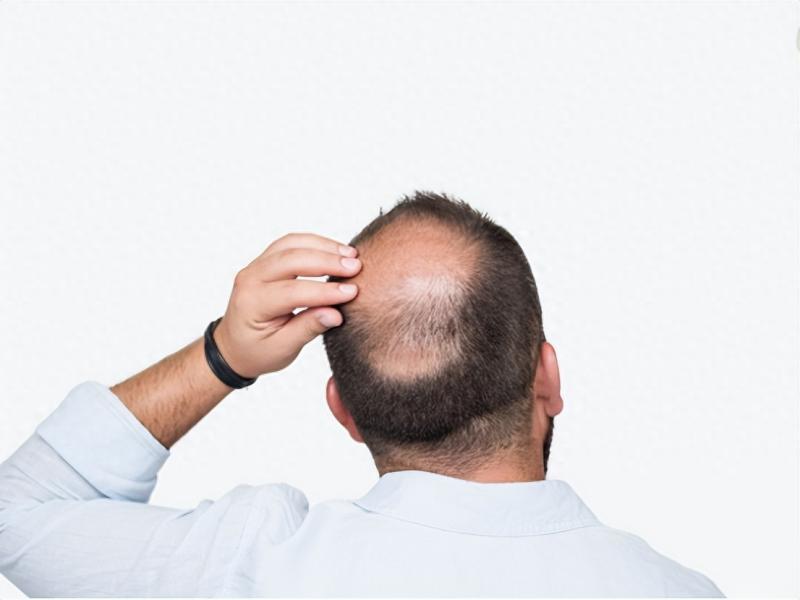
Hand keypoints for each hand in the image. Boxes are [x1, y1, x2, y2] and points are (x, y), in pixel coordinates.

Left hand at [212, 232, 361, 378]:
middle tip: (355, 267)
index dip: (325, 291)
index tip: (352, 292)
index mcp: (252, 304)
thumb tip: (335, 314)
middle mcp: (250, 279)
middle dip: (327, 261)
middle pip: (291, 259)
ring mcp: (256, 266)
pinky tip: (335, 251)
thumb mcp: (282, 349)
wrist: (234, 346)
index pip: (292, 292)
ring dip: (323, 247)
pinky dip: (314, 243)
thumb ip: (307, 329)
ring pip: (291, 244)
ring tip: (351, 255)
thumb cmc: (257, 351)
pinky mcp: (265, 260)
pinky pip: (290, 243)